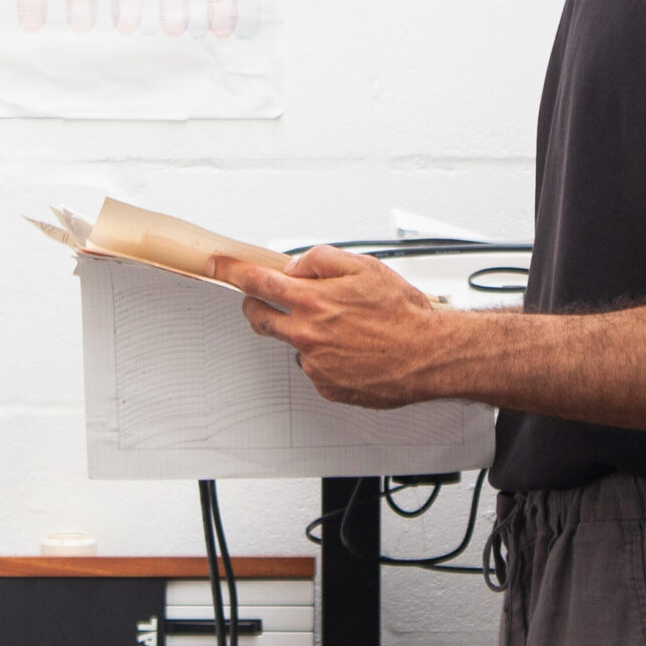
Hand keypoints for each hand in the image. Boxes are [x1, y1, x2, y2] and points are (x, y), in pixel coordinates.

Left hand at [216, 245, 450, 408]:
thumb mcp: (365, 267)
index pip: (257, 282)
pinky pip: (313, 366)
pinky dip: (325, 356)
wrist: (428, 354)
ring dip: (303, 331)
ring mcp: (314, 363)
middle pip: (258, 318)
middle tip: (273, 299)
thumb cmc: (403, 313)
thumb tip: (296, 267)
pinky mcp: (326, 384)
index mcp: (313, 300)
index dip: (231, 270)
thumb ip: (321, 260)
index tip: (218, 265)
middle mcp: (307, 334)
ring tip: (342, 328)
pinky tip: (352, 350)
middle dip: (256, 305)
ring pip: (290, 342)